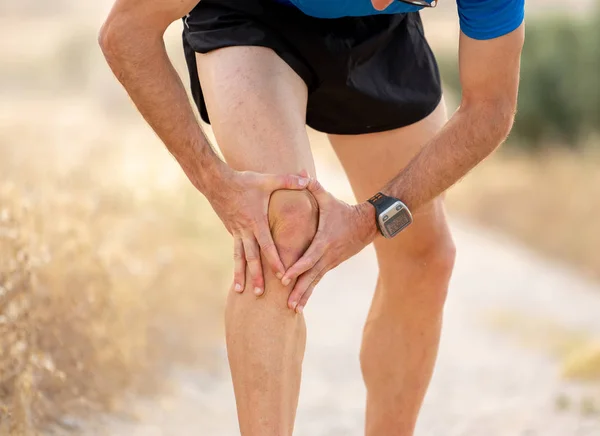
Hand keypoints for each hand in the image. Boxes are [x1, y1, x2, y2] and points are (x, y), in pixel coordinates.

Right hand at [206, 167, 309, 295]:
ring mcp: (236, 231)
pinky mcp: (231, 230)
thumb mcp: (267, 180)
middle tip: (259, 294)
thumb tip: (306, 179)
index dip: (275, 261)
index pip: (267, 246)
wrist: (216, 181)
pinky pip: (235, 249)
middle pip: (251, 257)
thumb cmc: (244, 181)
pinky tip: (238, 273)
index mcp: (256, 221)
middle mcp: (245, 230)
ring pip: (239, 257)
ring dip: (240, 274)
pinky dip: (236, 262)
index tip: (282, 275)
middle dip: (255, 276)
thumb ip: (288, 181)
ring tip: (240, 290)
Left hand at [281, 179, 377, 312]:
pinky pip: (318, 280)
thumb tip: (300, 172)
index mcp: (324, 241)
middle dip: (299, 290)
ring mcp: (330, 262)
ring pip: (315, 281)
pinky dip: (309, 291)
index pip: (309, 257)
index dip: (297, 268)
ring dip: (304, 295)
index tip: (284, 278)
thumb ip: (313, 186)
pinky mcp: (331, 265)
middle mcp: (327, 256)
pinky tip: (300, 303)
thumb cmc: (343, 210)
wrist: (368, 224)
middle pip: (311, 276)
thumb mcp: (328, 198)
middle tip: (287, 304)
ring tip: (293, 310)